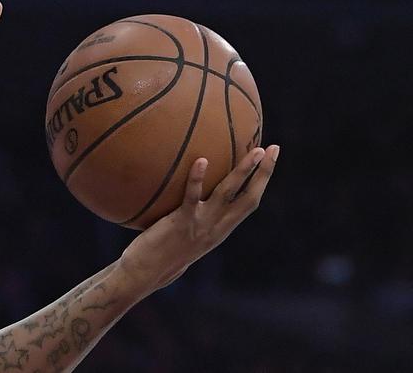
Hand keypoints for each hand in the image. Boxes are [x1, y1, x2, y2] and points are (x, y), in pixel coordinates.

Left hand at [119, 144, 280, 294]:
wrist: (148, 271)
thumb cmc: (163, 247)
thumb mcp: (188, 230)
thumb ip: (197, 212)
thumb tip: (193, 186)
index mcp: (221, 227)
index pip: (249, 201)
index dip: (262, 180)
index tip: (271, 156)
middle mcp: (217, 226)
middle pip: (249, 198)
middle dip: (263, 173)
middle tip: (272, 148)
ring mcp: (201, 224)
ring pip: (227, 193)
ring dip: (243, 171)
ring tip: (253, 150)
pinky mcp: (181, 222)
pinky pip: (192, 197)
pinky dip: (197, 178)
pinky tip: (201, 160)